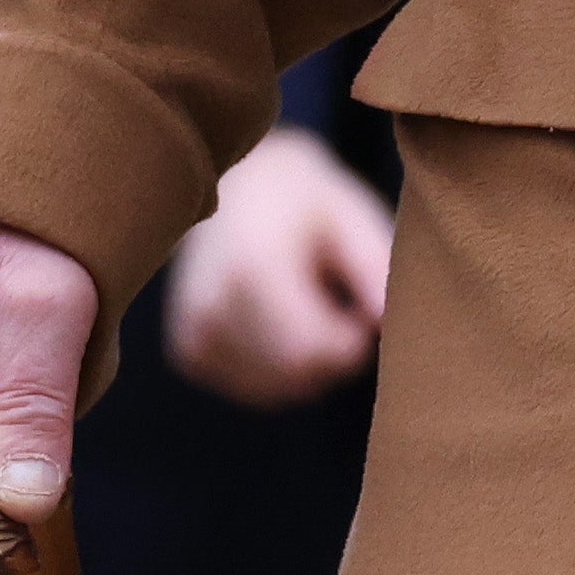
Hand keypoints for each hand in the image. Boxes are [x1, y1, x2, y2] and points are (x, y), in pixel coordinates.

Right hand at [157, 126, 392, 406]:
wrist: (232, 184)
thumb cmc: (301, 198)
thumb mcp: (347, 213)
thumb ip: (372, 265)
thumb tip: (384, 320)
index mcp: (251, 264)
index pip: (311, 348)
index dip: (352, 343)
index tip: (364, 310)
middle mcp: (212, 303)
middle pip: (296, 373)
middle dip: (334, 355)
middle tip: (339, 304)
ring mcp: (195, 331)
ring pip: (278, 389)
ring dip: (307, 364)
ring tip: (304, 304)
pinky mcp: (189, 350)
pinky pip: (255, 388)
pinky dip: (279, 368)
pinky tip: (279, 321)